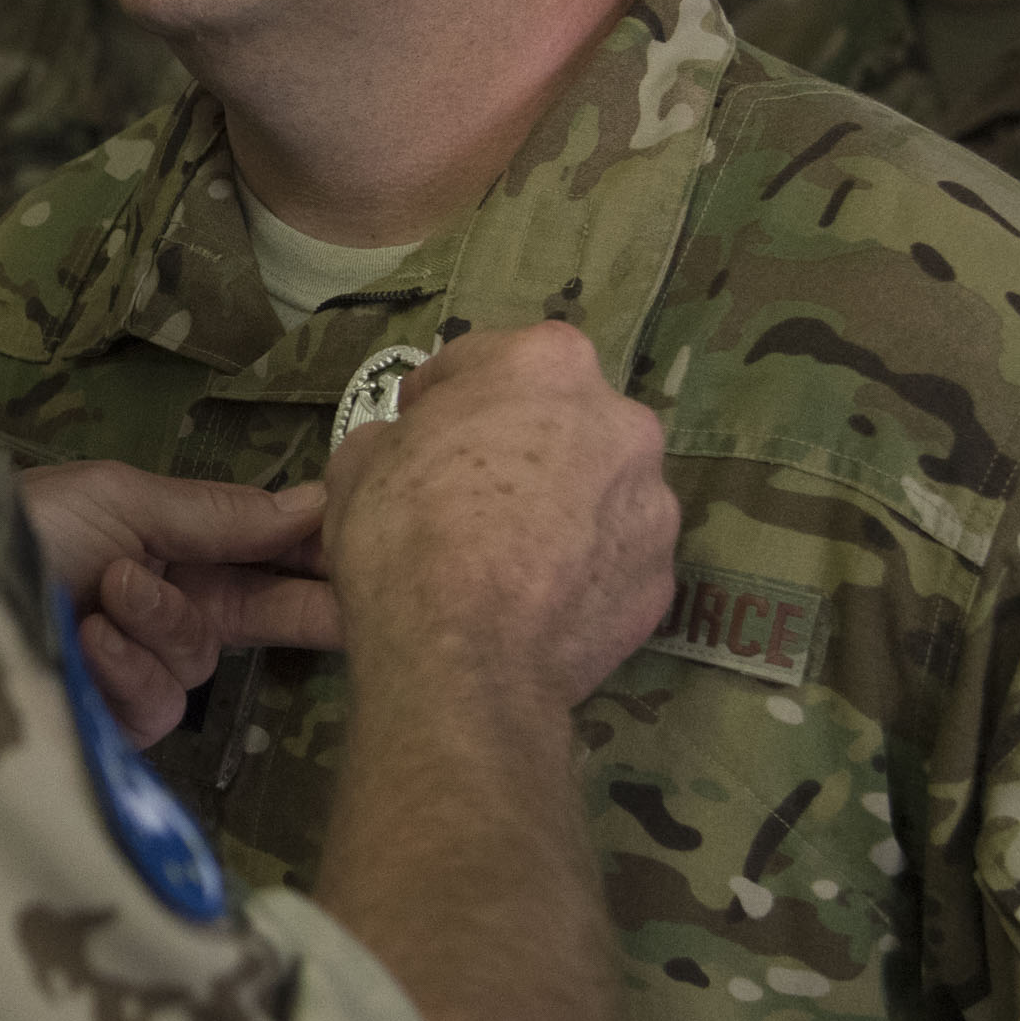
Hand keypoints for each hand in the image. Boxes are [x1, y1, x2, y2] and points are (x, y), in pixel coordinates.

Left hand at [13, 461, 336, 745]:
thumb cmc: (28, 525)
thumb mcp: (124, 499)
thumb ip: (219, 514)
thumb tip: (314, 502)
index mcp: (172, 546)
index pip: (267, 554)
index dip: (319, 556)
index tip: (374, 551)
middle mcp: (164, 606)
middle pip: (263, 616)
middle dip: (305, 608)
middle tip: (359, 610)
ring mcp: (137, 666)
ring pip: (200, 661)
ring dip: (160, 623)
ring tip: (111, 592)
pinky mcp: (112, 721)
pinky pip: (157, 701)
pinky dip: (128, 668)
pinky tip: (94, 642)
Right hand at [324, 322, 674, 714]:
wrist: (462, 660)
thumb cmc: (403, 536)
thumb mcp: (358, 462)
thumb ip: (395, 436)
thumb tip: (405, 447)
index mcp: (546, 363)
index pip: (485, 360)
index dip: (442, 397)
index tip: (418, 428)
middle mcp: (619, 418)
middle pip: (559, 419)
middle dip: (517, 445)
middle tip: (466, 494)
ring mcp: (653, 501)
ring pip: (599, 489)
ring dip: (561, 506)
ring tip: (509, 556)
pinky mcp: (661, 576)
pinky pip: (613, 558)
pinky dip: (583, 569)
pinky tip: (538, 598)